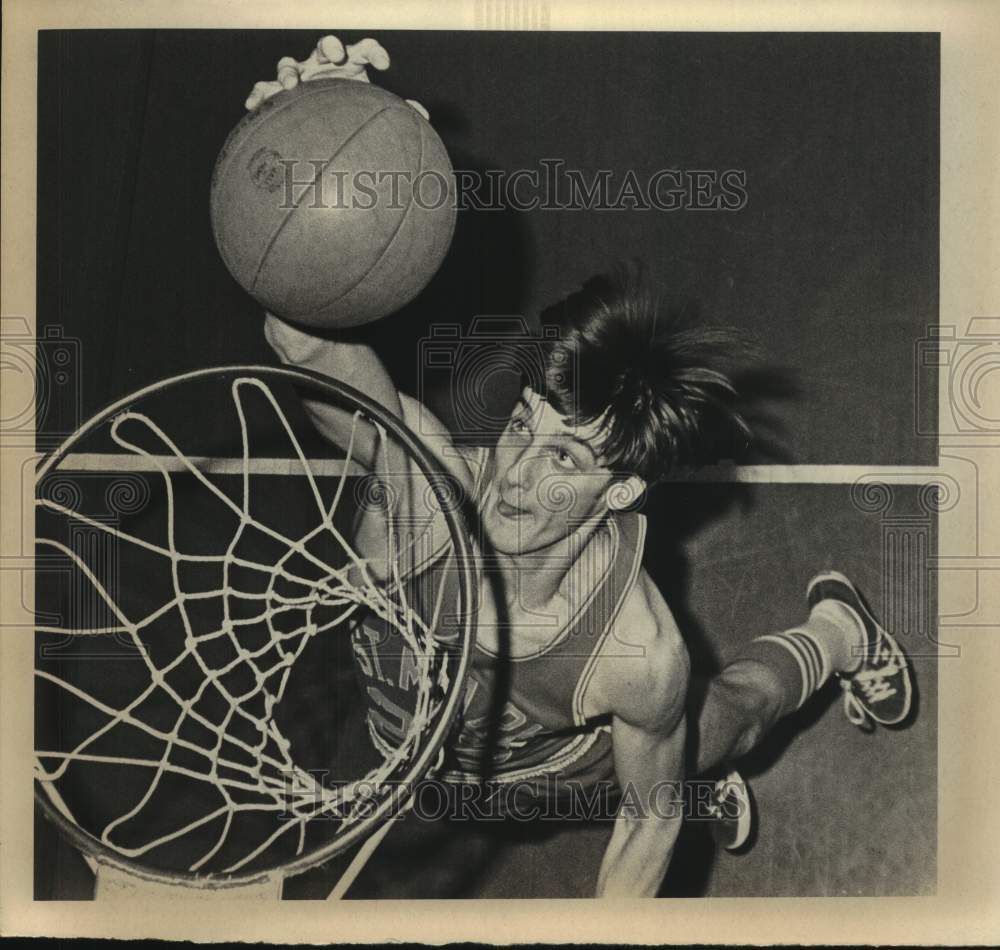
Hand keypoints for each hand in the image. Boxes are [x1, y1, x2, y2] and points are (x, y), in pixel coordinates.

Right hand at [244, 35, 428, 119]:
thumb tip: (424, 117)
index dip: (374, 52)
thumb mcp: (375, 112)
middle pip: (325, 44)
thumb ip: (399, 111)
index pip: (365, 49)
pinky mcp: (279, 92)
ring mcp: (301, 76)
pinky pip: (264, 88)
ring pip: (289, 62)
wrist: (326, 127)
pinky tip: (252, 105)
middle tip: (336, 57)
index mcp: (352, 65)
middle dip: (330, 47)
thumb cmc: (354, 114)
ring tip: (290, 85)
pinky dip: (258, 93)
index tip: (385, 65)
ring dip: (288, 71)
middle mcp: (324, 65)